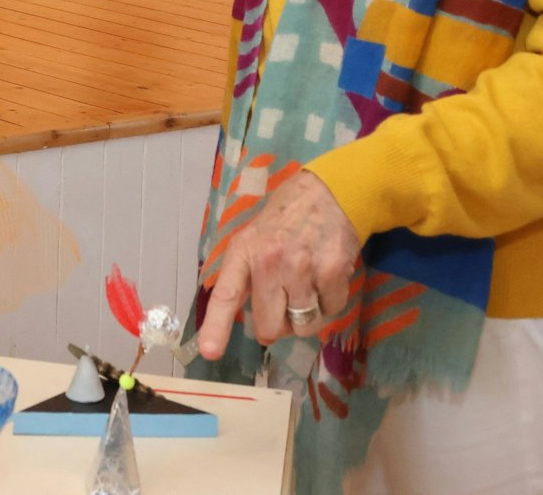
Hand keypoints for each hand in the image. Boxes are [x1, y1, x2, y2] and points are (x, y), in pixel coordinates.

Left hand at [195, 170, 359, 359]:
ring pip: (304, 325)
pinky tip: (327, 277)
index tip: (210, 351)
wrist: (330, 191)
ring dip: (307, 316)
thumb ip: (249, 275)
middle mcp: (270, 262)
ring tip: (309, 288)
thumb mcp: (255, 237)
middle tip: (286, 308)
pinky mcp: (333, 271)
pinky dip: (331, 302)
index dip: (216, 326)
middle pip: (270, 326)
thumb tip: (256, 323)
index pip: (226, 295)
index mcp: (244, 252)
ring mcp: (302, 268)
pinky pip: (332, 311)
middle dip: (278, 326)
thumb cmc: (287, 218)